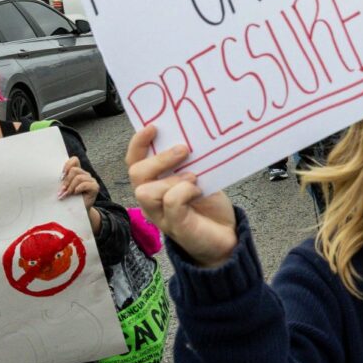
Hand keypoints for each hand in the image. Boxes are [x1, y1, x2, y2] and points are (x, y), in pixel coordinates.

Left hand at [58, 156, 98, 209]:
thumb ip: (62, 180)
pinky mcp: (95, 187)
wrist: (77, 211)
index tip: (61, 176)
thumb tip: (57, 177)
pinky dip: (78, 189)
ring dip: (70, 187)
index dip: (67, 165)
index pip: (74, 160)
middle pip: (74, 170)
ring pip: (78, 178)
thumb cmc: (69, 199)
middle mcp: (85, 174)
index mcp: (77, 172)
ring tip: (66, 195)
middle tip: (61, 191)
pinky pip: (85, 184)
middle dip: (66, 181)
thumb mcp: (64, 188)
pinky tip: (75, 194)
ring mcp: (91, 180)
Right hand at [125, 125, 236, 267]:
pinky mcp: (174, 225)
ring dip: (171, 178)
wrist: (228, 236)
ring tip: (194, 177)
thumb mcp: (200, 176)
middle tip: (184, 150)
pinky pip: (170, 202)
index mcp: (154, 183)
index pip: (135, 161)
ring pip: (146, 190)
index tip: (153, 127)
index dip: (138, 143)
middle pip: (136, 173)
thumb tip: (189, 137)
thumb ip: (189, 162)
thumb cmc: (209, 205)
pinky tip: (198, 191)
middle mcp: (151, 199)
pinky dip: (184, 191)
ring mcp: (159, 214)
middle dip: (159, 158)